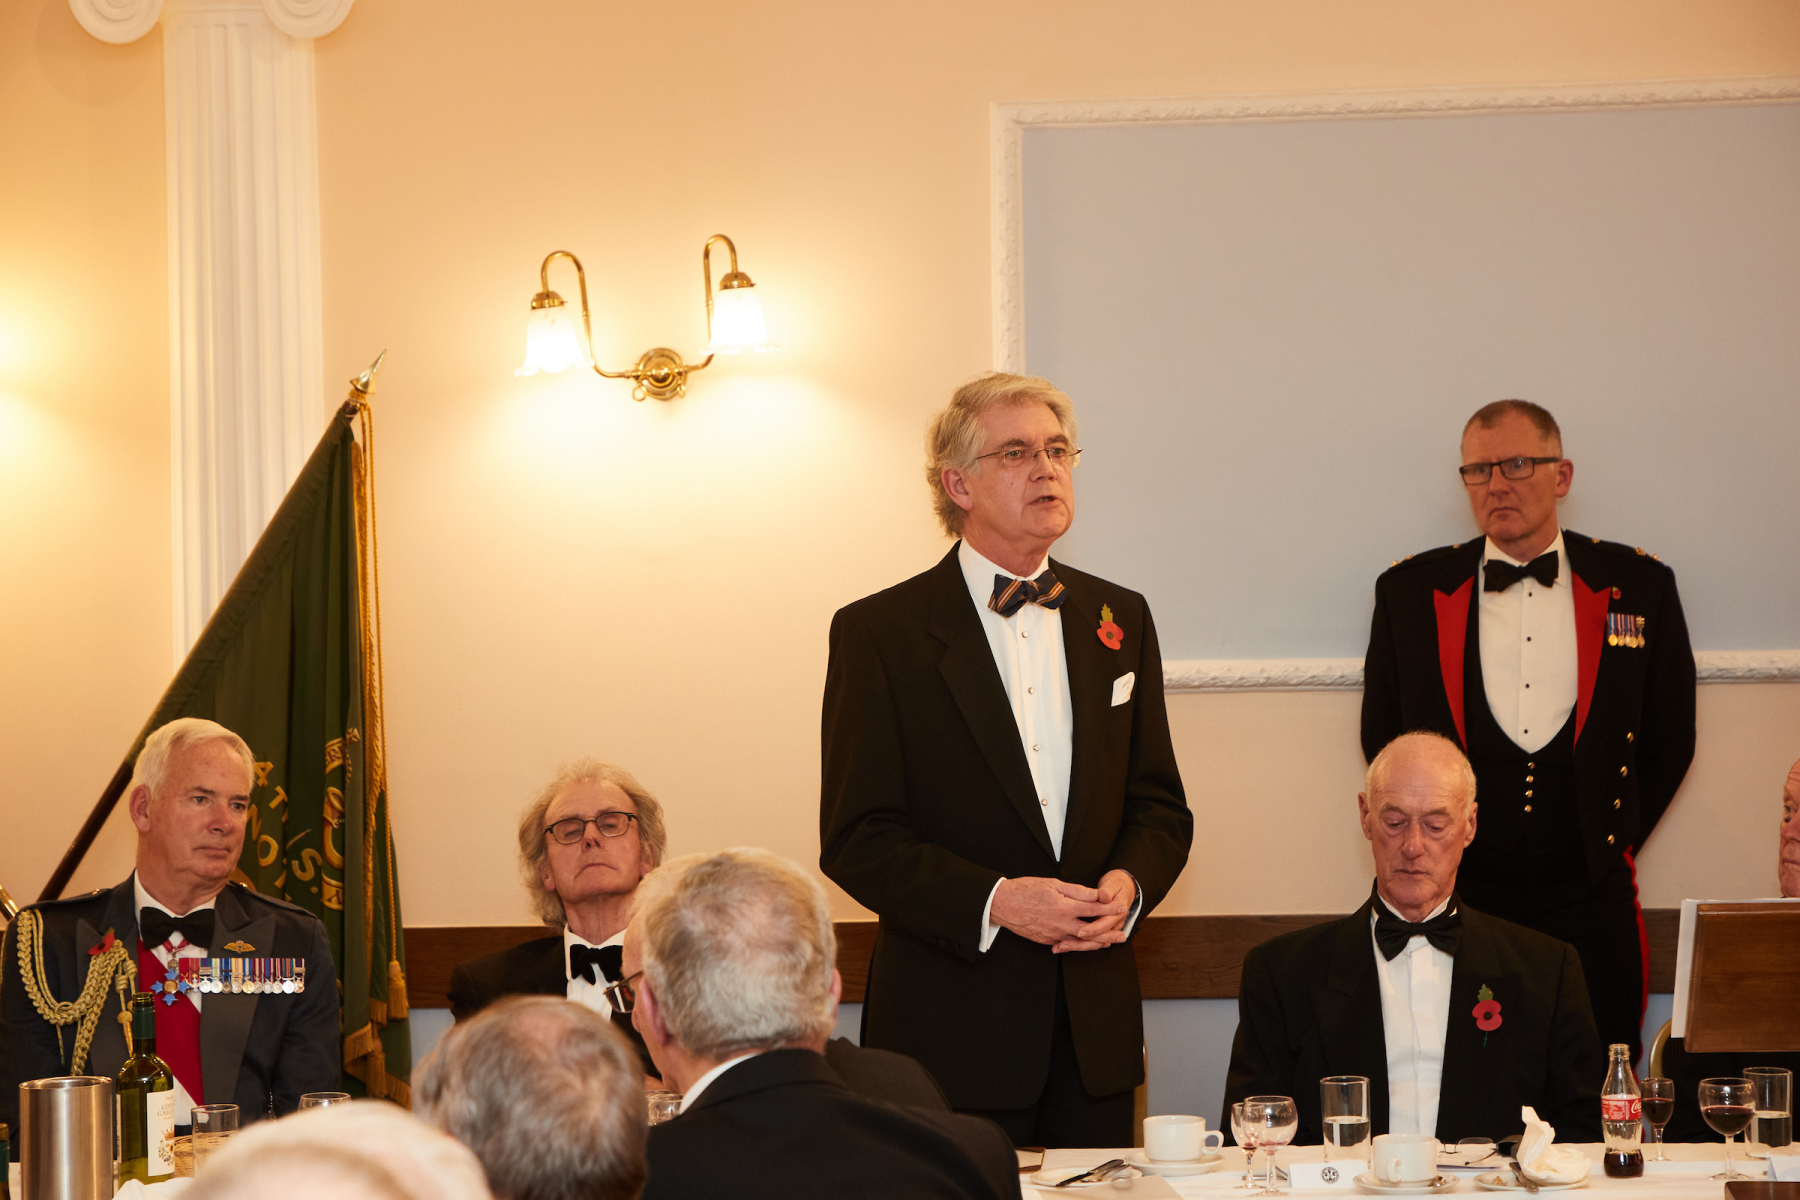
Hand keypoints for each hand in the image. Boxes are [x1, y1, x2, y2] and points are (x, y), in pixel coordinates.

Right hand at [990, 875, 1129, 950]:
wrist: (1002, 904)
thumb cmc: (1026, 889)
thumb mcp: (1053, 883)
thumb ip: (1077, 891)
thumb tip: (1097, 894)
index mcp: (1065, 907)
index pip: (1094, 910)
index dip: (1110, 909)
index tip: (1121, 907)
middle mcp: (1062, 924)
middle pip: (1092, 932)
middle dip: (1109, 933)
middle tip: (1123, 935)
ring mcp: (1054, 935)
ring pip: (1080, 943)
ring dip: (1096, 943)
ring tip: (1109, 943)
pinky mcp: (1046, 941)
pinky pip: (1066, 944)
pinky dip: (1078, 945)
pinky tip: (1085, 944)